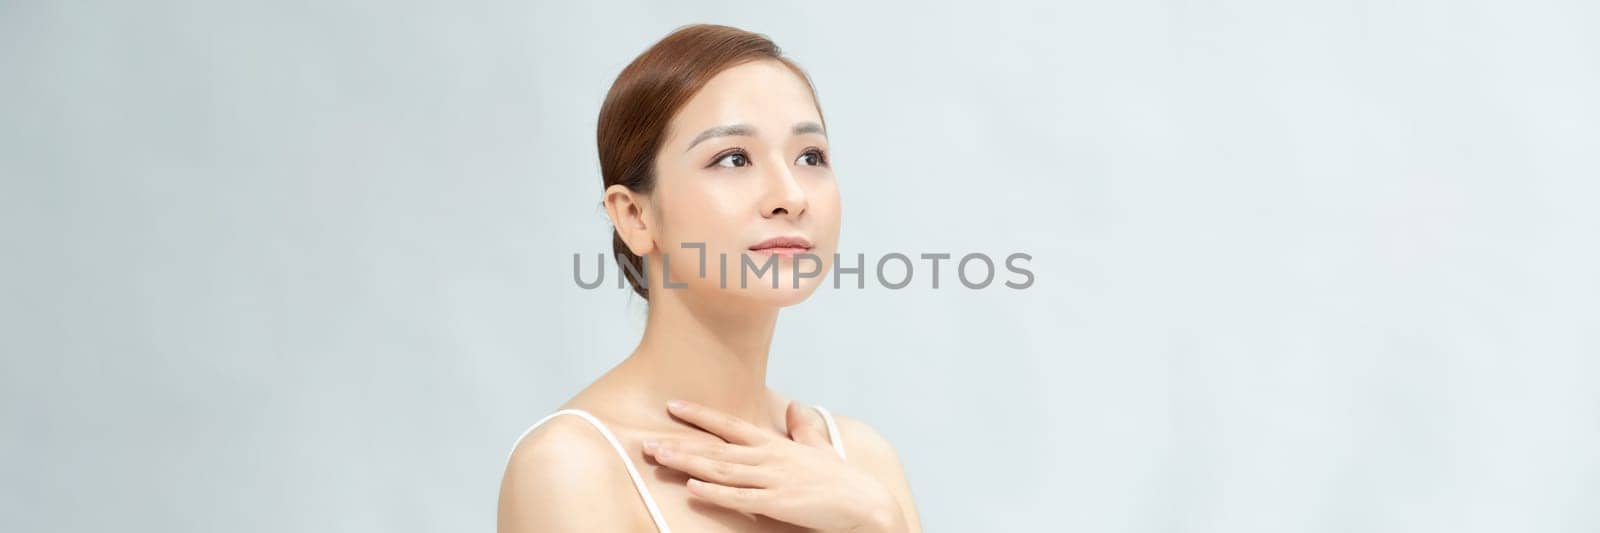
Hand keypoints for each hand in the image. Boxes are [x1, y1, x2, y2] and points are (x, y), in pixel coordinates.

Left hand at [642, 399, 905, 532]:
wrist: (864, 504)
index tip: (673, 406)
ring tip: (659, 457)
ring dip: (687, 464)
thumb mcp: (819, 448)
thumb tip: (793, 408)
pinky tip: (692, 488)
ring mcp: (772, 479)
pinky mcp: (778, 502)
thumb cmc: (842, 480)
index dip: (701, 415)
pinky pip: (740, 497)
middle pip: (715, 449)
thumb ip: (802, 429)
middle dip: (680, 444)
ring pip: (721, 470)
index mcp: (775, 445)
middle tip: (647, 441)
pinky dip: (715, 493)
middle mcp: (769, 457)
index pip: (730, 426)